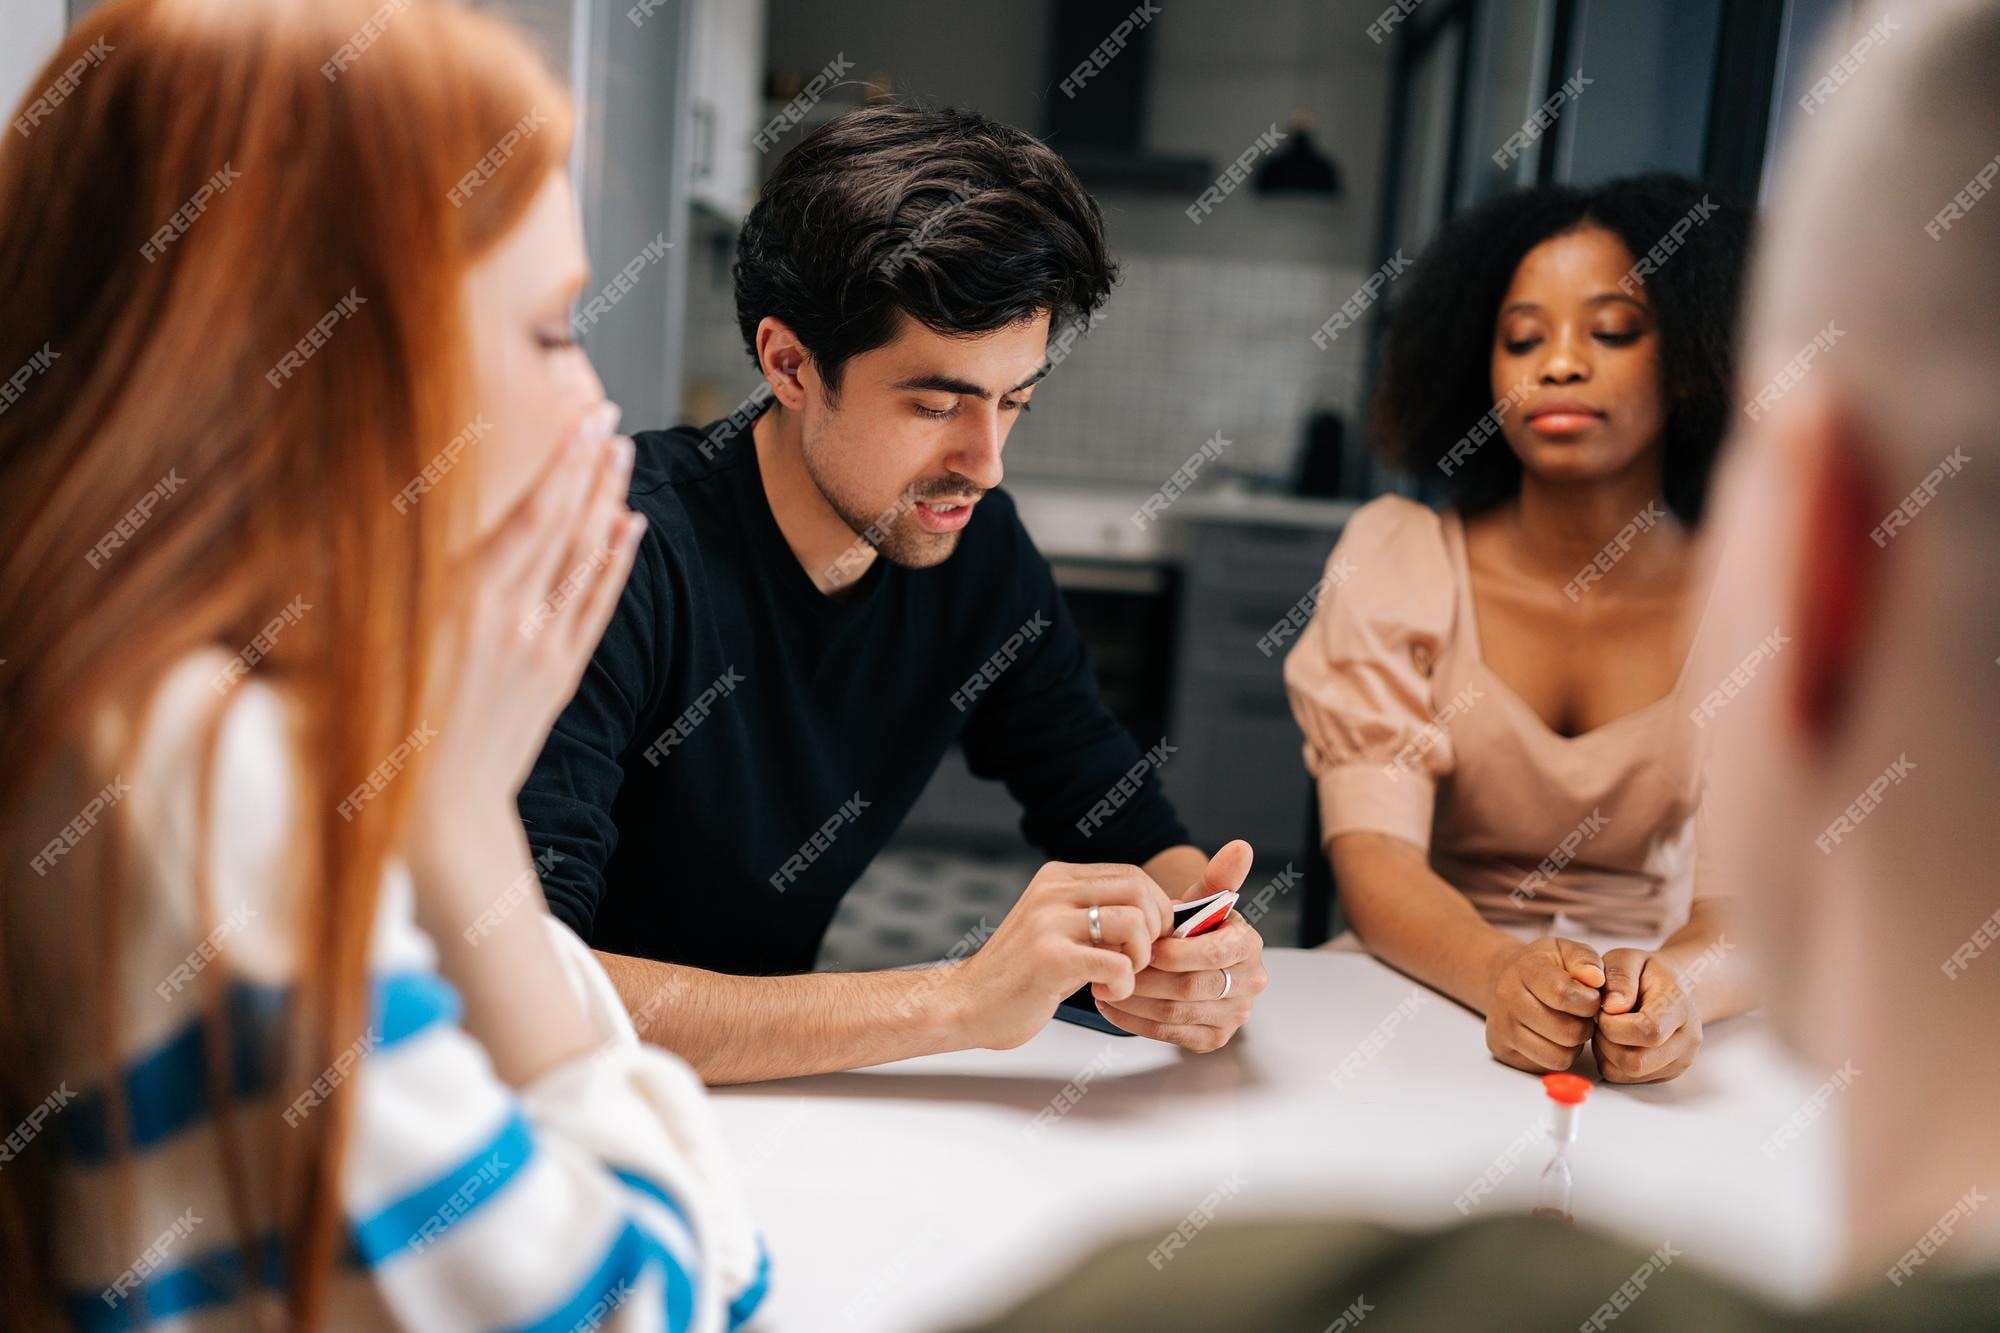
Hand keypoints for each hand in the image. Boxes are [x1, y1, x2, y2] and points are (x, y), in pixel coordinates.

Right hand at [404, 402, 644, 882]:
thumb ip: (383, 580)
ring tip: (623, 452)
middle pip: (564, 524)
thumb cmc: (378, 728)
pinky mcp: (560, 675)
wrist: (437, 815)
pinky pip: (597, 606)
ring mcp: (541, 646)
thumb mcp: (366, 645)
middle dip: (590, 464)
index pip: (528, 514)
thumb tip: (371, 518)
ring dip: (608, 499)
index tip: (582, 417)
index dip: (562, 462)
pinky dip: (616, 563)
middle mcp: (509, 616)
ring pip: (585, 558)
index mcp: (460, 602)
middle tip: (612, 413)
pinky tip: (632, 526)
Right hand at [953, 862, 1173, 1049]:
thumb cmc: (1021, 974)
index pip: (1131, 874)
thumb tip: (1160, 916)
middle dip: (1155, 929)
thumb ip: (1100, 917)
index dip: (1156, 908)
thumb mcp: (1060, 930)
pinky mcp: (1051, 958)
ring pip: (1134, 922)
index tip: (1152, 939)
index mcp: (1057, 878)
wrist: (967, 1004)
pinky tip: (1103, 992)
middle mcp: (1053, 891)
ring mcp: (1049, 922)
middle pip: (1139, 889)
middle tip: (1138, 960)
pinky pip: (1118, 964)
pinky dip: (1123, 985)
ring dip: (1141, 958)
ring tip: (1118, 976)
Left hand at [1095, 841, 1264, 1052]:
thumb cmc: (1191, 930)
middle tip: (1113, 965)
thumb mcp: (1202, 902)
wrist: (1187, 962)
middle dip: (1146, 976)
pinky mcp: (1212, 1039)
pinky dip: (1134, 1021)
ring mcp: (1233, 1016)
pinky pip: (1169, 1034)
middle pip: (1191, 987)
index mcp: (1249, 946)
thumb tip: (1241, 846)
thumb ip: (1218, 877)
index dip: (1173, 952)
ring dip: (1133, 999)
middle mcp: (1250, 984)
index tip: (1142, 944)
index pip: (1213, 953)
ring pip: (1175, 1012)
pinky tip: (1111, 1004)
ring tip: (1102, 982)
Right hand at [1485, 937, 1603, 1073]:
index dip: (1590, 1002)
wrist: (1505, 978)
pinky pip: (1548, 1066)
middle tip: (1581, 1015)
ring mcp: (1501, 1026)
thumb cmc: (1544, 966)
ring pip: (1560, 1055)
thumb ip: (1585, 959)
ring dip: (1573, 1044)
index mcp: (1525, 968)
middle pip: (1567, 1031)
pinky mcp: (1502, 1050)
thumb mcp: (1566, 950)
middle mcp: (1507, 997)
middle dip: (1585, 1025)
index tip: (1592, 998)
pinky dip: (1559, 1055)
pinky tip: (1554, 1037)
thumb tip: (1596, 979)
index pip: (1564, 995)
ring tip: (1568, 1025)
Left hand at [1593, 949, 1702, 1082]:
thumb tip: (1612, 1007)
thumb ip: (1619, 978)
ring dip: (1606, 1052)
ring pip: (1628, 1073)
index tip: (1604, 1008)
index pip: (1648, 1031)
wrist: (1674, 987)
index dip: (1614, 1024)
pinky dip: (1610, 1061)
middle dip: (1607, 1041)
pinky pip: (1625, 1078)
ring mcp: (1678, 1061)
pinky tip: (1615, 1039)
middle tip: (1602, 1019)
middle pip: (1636, 1061)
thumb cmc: (1646, 972)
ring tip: (1608, 1027)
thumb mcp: (1628, 959)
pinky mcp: (1665, 1073)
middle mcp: (1686, 1041)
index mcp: (1679, 1008)